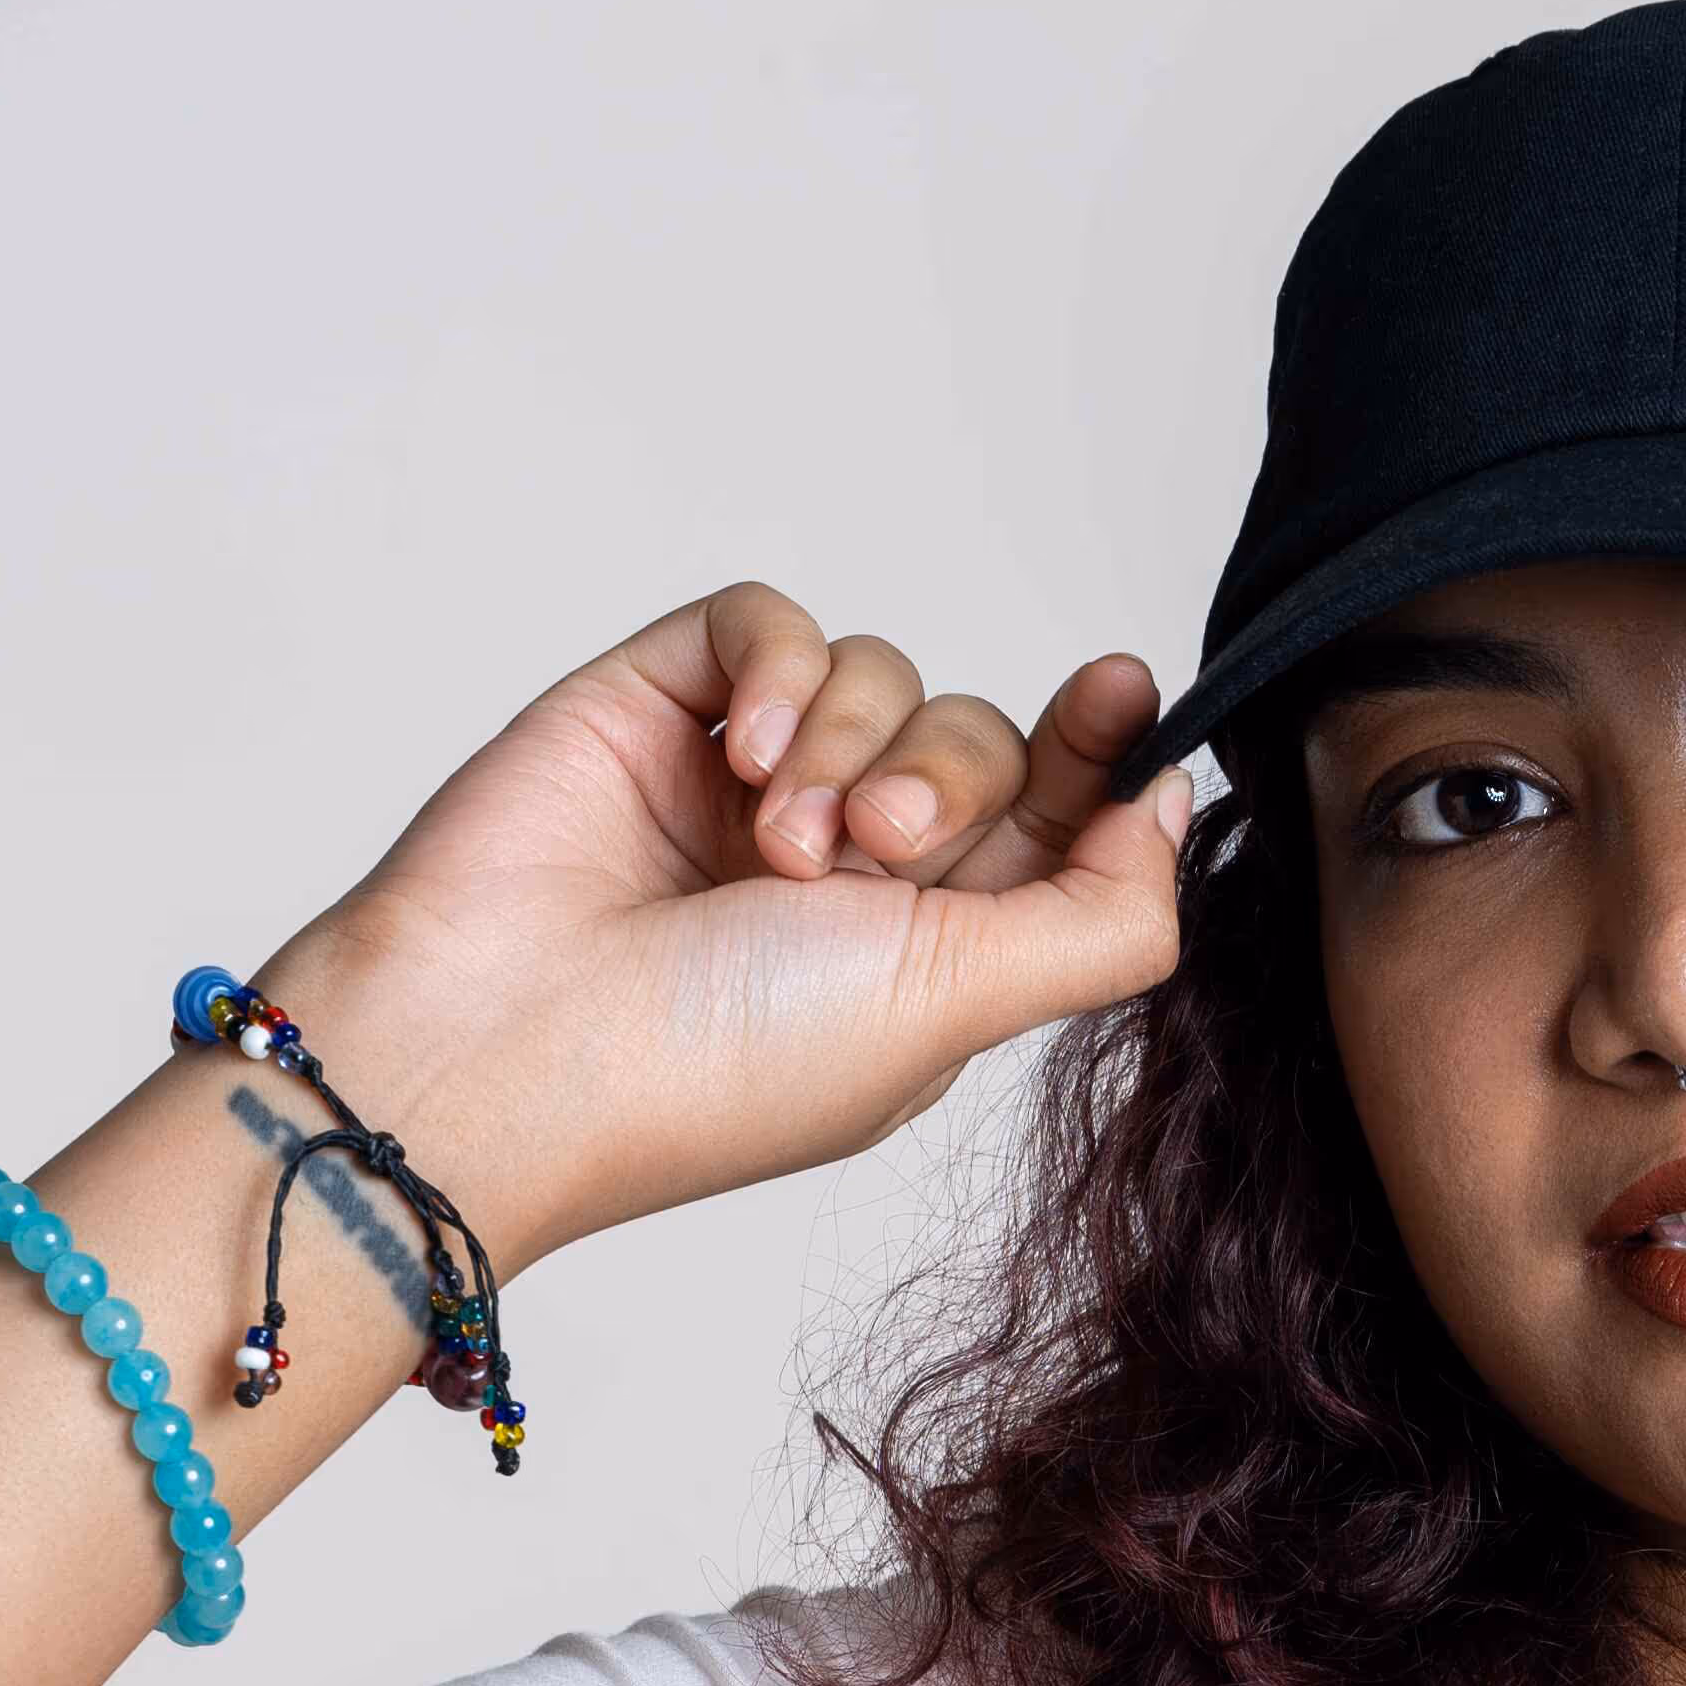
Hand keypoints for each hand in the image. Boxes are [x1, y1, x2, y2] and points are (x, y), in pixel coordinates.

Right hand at [250, 582, 1187, 1277]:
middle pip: (981, 740)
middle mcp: (848, 870)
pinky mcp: (665, 706)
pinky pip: (770, 622)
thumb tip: (1178, 809)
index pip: (1051, 825)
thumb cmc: (717, 1064)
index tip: (1123, 693)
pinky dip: (781, 671)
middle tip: (878, 850)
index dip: (1098, 756)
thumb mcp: (957, 1009)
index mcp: (927, 957)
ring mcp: (753, 786)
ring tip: (779, 845)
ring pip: (881, 673)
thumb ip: (1098, 920)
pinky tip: (744, 756)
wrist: (506, 1042)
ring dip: (853, 745)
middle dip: (950, 779)